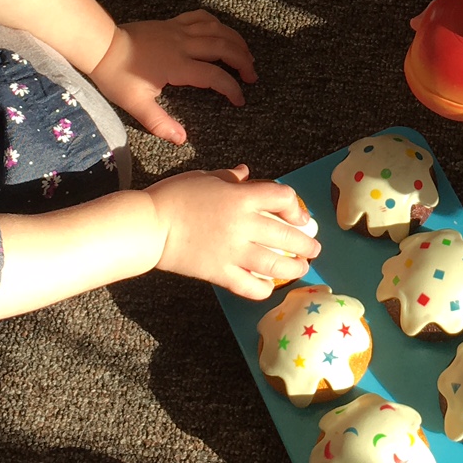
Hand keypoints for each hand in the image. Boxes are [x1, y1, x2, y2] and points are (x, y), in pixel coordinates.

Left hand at [89, 12, 256, 143]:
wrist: (102, 46)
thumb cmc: (117, 76)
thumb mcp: (136, 103)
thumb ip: (159, 122)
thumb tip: (181, 139)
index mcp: (177, 66)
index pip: (214, 76)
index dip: (231, 88)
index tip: (239, 100)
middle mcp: (183, 45)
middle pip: (223, 47)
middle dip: (243, 61)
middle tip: (252, 76)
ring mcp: (179, 31)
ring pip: (217, 29)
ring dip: (236, 40)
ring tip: (246, 54)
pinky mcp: (172, 23)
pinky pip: (201, 17)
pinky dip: (216, 23)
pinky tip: (222, 31)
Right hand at [147, 165, 318, 298]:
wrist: (149, 225)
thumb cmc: (174, 196)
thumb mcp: (205, 177)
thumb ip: (230, 178)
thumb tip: (246, 173)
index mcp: (241, 197)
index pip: (283, 198)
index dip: (296, 207)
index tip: (299, 216)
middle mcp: (243, 225)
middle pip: (287, 235)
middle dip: (306, 244)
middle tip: (313, 249)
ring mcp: (233, 251)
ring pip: (275, 264)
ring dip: (294, 267)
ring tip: (301, 268)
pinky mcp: (220, 273)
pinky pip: (249, 286)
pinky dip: (263, 289)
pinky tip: (269, 287)